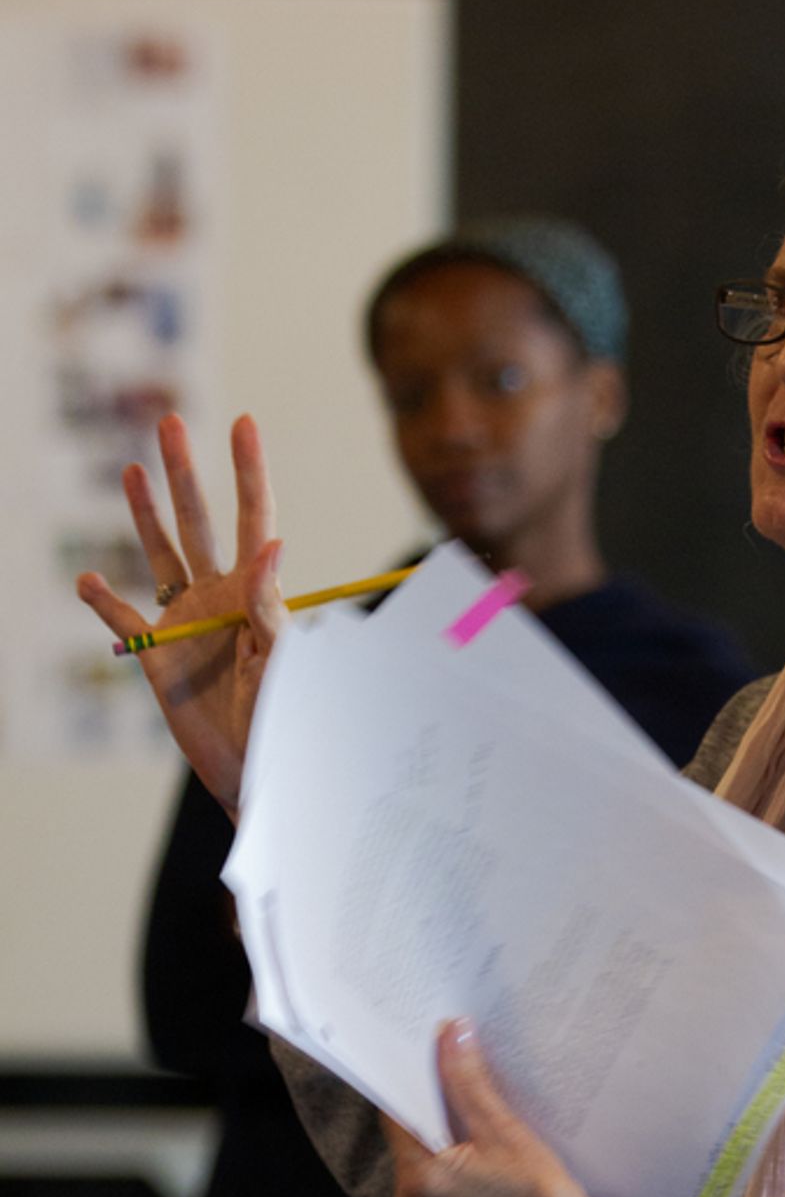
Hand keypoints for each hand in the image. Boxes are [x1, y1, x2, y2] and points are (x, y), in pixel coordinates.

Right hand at [75, 413, 285, 812]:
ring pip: (162, 554)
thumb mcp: (281, 664)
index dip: (248, 472)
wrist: (257, 774)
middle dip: (186, 474)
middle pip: (200, 522)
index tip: (244, 423)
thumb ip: (270, 608)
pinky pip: (124, 621)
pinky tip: (86, 579)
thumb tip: (274, 545)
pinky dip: (103, 602)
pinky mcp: (158, 656)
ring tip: (135, 469)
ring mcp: (187, 622)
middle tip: (172, 422)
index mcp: (257, 593)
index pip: (253, 520)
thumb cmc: (286, 722)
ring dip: (147, 514)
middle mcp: (221, 597)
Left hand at [384, 1023, 648, 1196]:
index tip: (429, 1034)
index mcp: (416, 1180)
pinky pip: (443, 1159)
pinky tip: (480, 1109)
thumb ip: (468, 1083)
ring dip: (447, 1107)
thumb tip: (449, 1032)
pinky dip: (457, 1134)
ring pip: (428, 1140)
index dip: (412, 1069)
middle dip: (433, 1085)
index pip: (397, 1108)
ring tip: (469, 1068)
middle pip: (411, 1123)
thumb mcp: (505, 1133)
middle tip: (452, 1041)